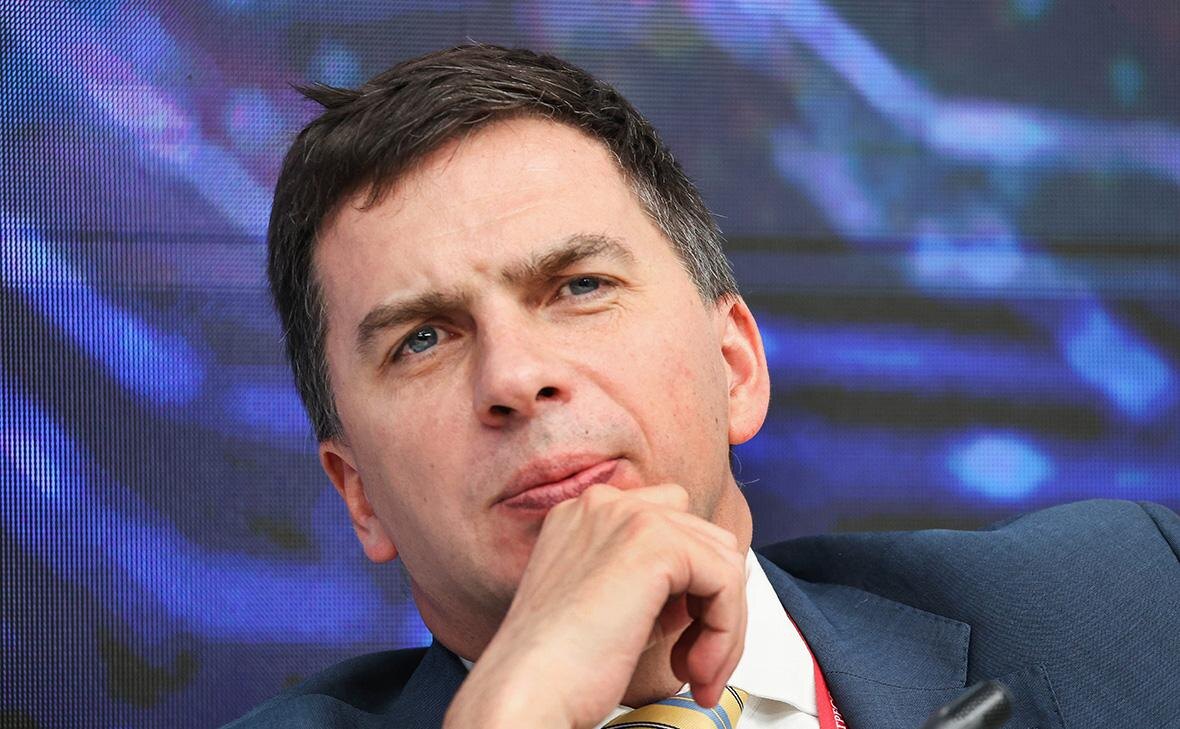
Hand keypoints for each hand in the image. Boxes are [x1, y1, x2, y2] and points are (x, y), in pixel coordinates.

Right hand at [443, 484, 747, 727]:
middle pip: (702, 537)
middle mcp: (604, 505)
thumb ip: (649, 583)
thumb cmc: (554, 667)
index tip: (680, 637)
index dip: (688, 583)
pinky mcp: (656, 544)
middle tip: (696, 660)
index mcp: (584, 515)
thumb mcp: (607, 607)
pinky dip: (725, 630)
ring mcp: (629, 517)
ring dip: (723, 623)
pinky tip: (695, 667)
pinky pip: (725, 580)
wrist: (527, 690)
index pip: (669, 523)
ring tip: (697, 671)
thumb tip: (701, 593)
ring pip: (721, 558)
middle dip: (713, 604)